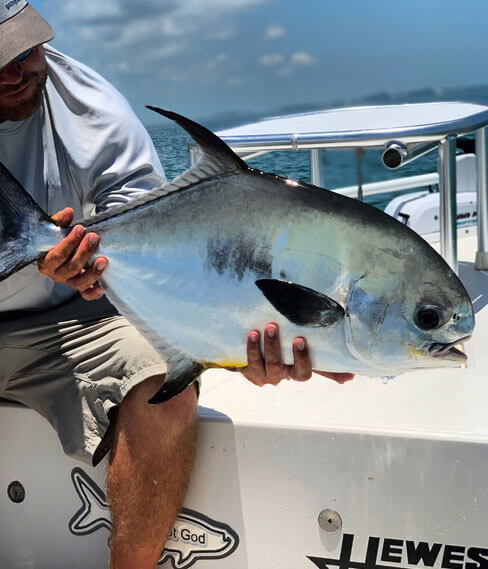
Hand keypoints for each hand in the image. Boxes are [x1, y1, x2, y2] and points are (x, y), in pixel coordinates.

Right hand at [37, 207, 107, 300]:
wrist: (62, 249)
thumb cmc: (58, 240)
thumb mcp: (56, 229)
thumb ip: (60, 221)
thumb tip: (68, 212)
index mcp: (46, 262)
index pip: (57, 255)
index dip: (69, 242)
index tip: (81, 229)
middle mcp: (56, 274)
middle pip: (71, 267)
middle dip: (84, 252)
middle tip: (94, 238)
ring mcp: (69, 282)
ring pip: (79, 282)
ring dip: (92, 272)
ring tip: (103, 260)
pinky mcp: (80, 287)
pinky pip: (86, 294)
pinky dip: (93, 293)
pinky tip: (102, 288)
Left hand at [240, 322, 354, 386]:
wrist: (260, 355)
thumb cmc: (289, 353)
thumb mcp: (307, 357)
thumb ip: (326, 364)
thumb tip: (351, 376)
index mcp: (296, 372)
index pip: (303, 373)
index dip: (301, 359)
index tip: (300, 340)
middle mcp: (280, 376)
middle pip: (278, 368)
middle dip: (276, 348)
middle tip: (274, 327)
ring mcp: (263, 375)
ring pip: (263, 364)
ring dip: (262, 346)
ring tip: (263, 328)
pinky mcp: (249, 371)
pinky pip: (249, 362)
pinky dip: (251, 348)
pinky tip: (252, 334)